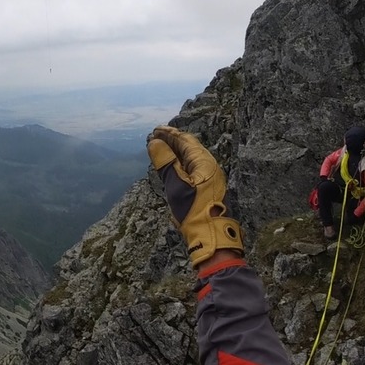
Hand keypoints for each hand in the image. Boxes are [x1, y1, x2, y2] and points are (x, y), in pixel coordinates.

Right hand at [147, 126, 243, 266]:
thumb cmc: (192, 209)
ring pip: (189, 158)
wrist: (208, 234)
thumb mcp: (175, 184)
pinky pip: (190, 168)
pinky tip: (170, 166)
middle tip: (154, 138)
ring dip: (174, 152)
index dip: (170, 134)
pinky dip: (178, 163)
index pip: (186, 141)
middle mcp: (209, 166)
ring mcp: (208, 177)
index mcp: (204, 163)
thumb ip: (165, 162)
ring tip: (159, 149)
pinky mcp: (205, 187)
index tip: (155, 130)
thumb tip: (154, 143)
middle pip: (189, 148)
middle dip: (171, 141)